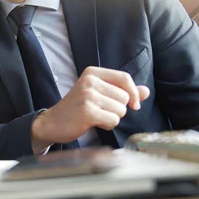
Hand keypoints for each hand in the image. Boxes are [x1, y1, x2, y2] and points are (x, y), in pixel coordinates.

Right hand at [31, 66, 149, 153]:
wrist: (53, 122)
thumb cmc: (77, 108)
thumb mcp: (99, 94)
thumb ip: (122, 91)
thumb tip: (146, 91)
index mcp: (93, 73)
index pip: (124, 78)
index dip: (134, 93)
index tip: (134, 104)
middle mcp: (90, 81)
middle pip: (124, 97)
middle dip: (119, 109)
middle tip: (102, 111)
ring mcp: (88, 96)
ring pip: (120, 110)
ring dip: (112, 118)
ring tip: (97, 116)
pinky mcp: (87, 111)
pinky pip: (113, 120)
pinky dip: (107, 125)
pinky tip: (95, 123)